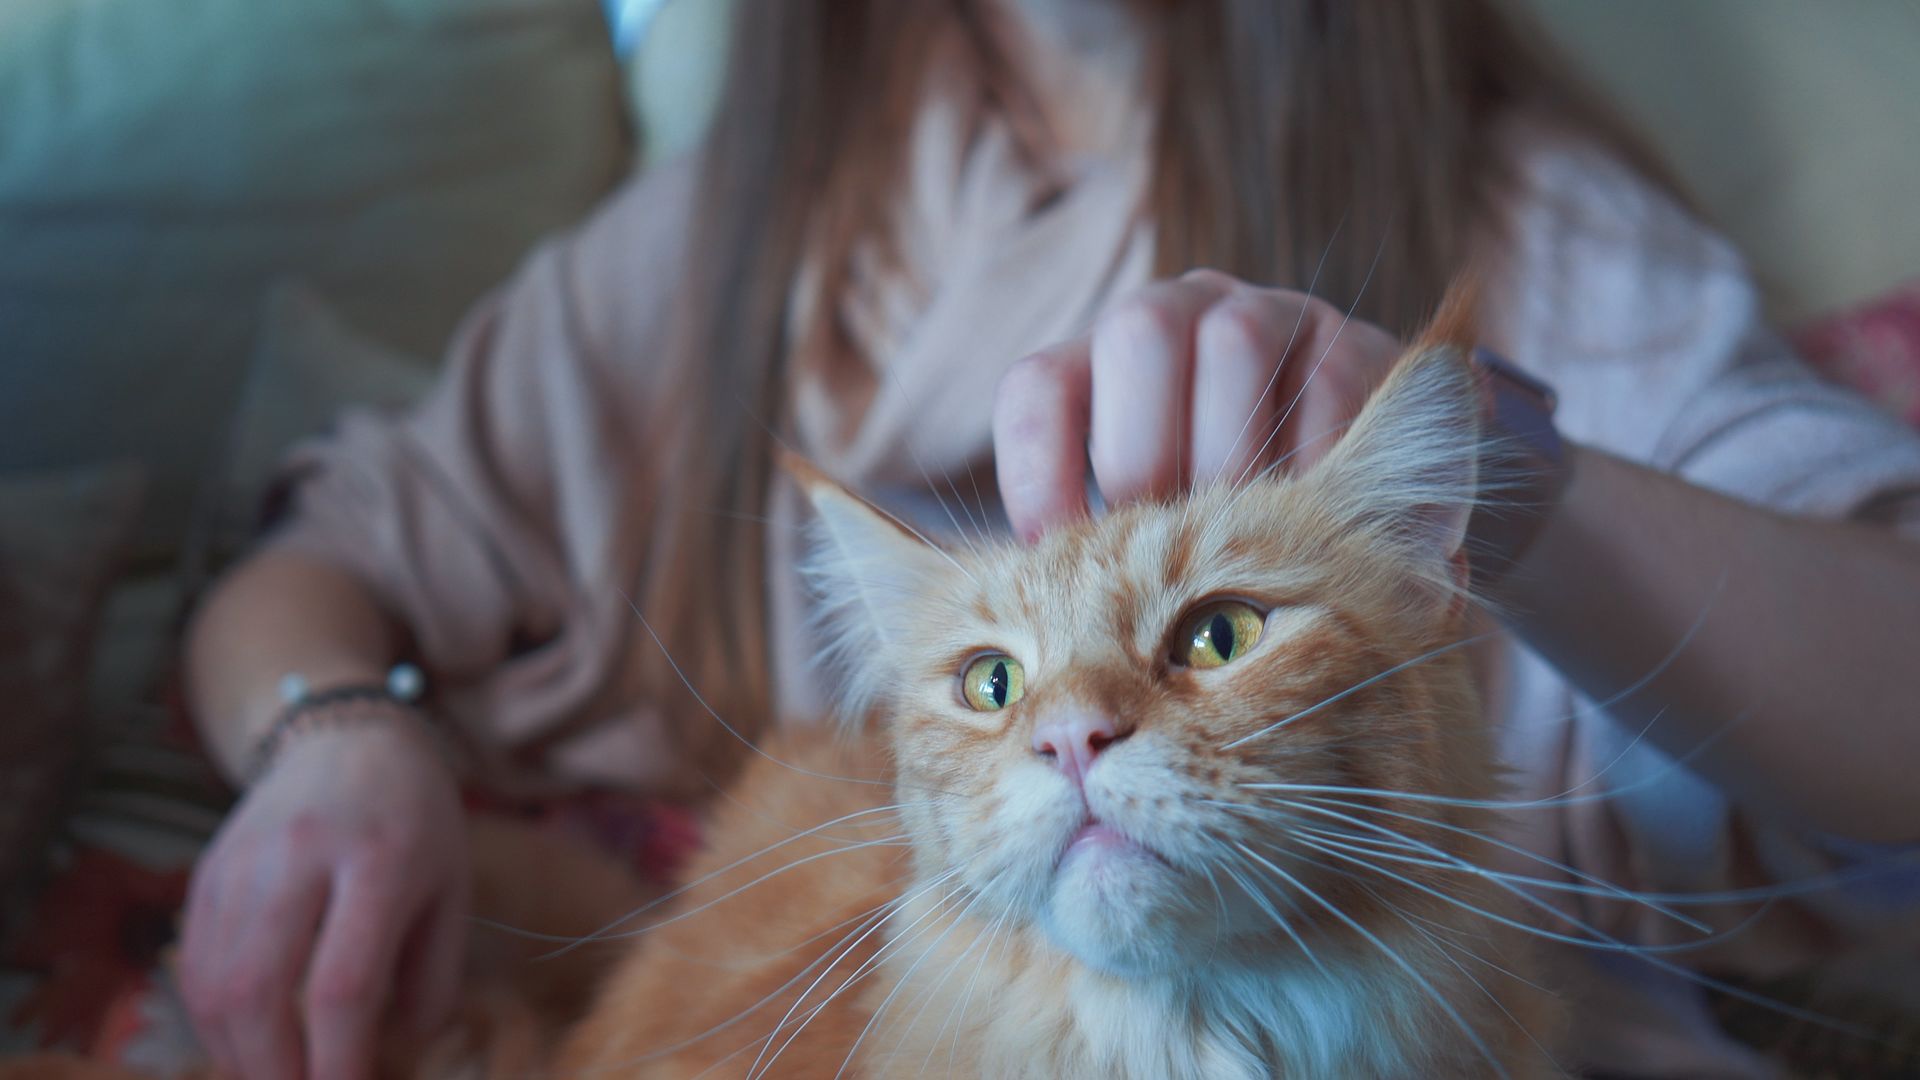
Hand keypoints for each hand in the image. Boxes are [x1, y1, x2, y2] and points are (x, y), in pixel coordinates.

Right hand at [180, 720, 468, 1079]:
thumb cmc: (416, 821)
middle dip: (274, 1070)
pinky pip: (193, 964)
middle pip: (258, 991)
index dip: (337, 1061)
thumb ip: (432, 976)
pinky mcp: (207, 871)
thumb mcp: (452, 888)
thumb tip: (395, 1054)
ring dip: (239, 1054)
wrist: (350, 737)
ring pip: (214, 984)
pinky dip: (213, 1019)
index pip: (342, 983)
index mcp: (378, 859)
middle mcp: (299, 856)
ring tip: (279, 1075)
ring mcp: (242, 860)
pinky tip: (247, 1041)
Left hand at [992, 269, 1403, 539]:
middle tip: (1160, 540)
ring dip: (1230, 452)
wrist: (1361, 521)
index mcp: (1104, 369)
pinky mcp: (1359, 348)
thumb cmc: (1220, 541)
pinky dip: (1313, 459)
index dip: (1035, 466)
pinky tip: (1307, 517)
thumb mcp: (1140, 544)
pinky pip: (1330, 380)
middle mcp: (1185, 317)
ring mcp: (1276, 318)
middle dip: (1142, 449)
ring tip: (1236, 532)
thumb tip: (1018, 602)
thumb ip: (1085, 556)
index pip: (1040, 384)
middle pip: (1139, 332)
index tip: (1048, 552)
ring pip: (1236, 341)